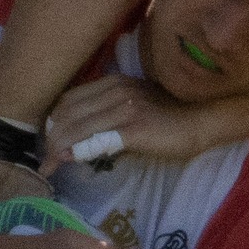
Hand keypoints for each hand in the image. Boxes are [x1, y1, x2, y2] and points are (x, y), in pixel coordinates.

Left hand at [45, 76, 211, 165]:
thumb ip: (109, 116)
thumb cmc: (172, 119)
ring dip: (58, 148)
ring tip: (50, 165)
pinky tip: (68, 161)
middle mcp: (116, 90)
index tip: (48, 141)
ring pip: (78, 127)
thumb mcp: (135, 107)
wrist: (203, 120)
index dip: (54, 121)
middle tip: (45, 159)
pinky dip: (78, 151)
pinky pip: (97, 140)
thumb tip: (81, 139)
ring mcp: (125, 107)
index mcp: (114, 83)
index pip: (70, 99)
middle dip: (50, 137)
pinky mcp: (135, 127)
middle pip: (68, 112)